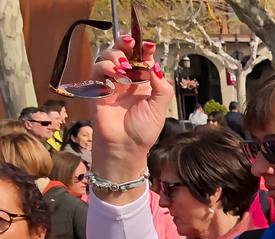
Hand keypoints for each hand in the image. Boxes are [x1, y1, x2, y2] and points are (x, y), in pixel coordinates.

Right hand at [90, 35, 173, 186]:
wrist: (125, 146)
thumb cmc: (143, 129)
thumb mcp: (159, 108)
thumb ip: (162, 88)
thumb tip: (157, 67)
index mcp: (143, 82)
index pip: (142, 58)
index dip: (144, 49)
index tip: (148, 44)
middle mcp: (127, 79)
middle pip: (123, 52)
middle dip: (126, 43)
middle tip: (130, 42)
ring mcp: (111, 83)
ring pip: (108, 57)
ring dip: (115, 55)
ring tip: (124, 66)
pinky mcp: (98, 89)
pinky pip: (97, 70)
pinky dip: (105, 67)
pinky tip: (115, 74)